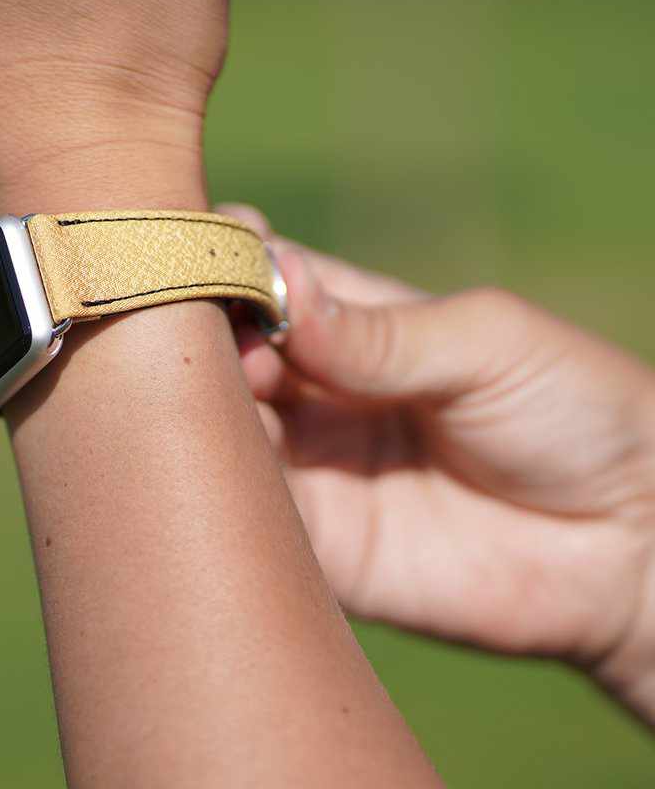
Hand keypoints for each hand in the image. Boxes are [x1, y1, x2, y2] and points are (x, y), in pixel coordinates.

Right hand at [221, 204, 654, 723]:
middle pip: (222, 353)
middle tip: (198, 344)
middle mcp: (315, 390)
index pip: (260, 279)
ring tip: (200, 403)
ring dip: (196, 415)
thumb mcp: (482, 345)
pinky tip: (204, 472)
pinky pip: (247, 516)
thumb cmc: (573, 409)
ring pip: (218, 430)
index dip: (221, 263)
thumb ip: (380, 334)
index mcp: (351, 322)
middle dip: (198, 340)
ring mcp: (312, 466)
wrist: (634, 543)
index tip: (199, 261)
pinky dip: (215, 493)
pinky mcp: (319, 545)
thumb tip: (281, 292)